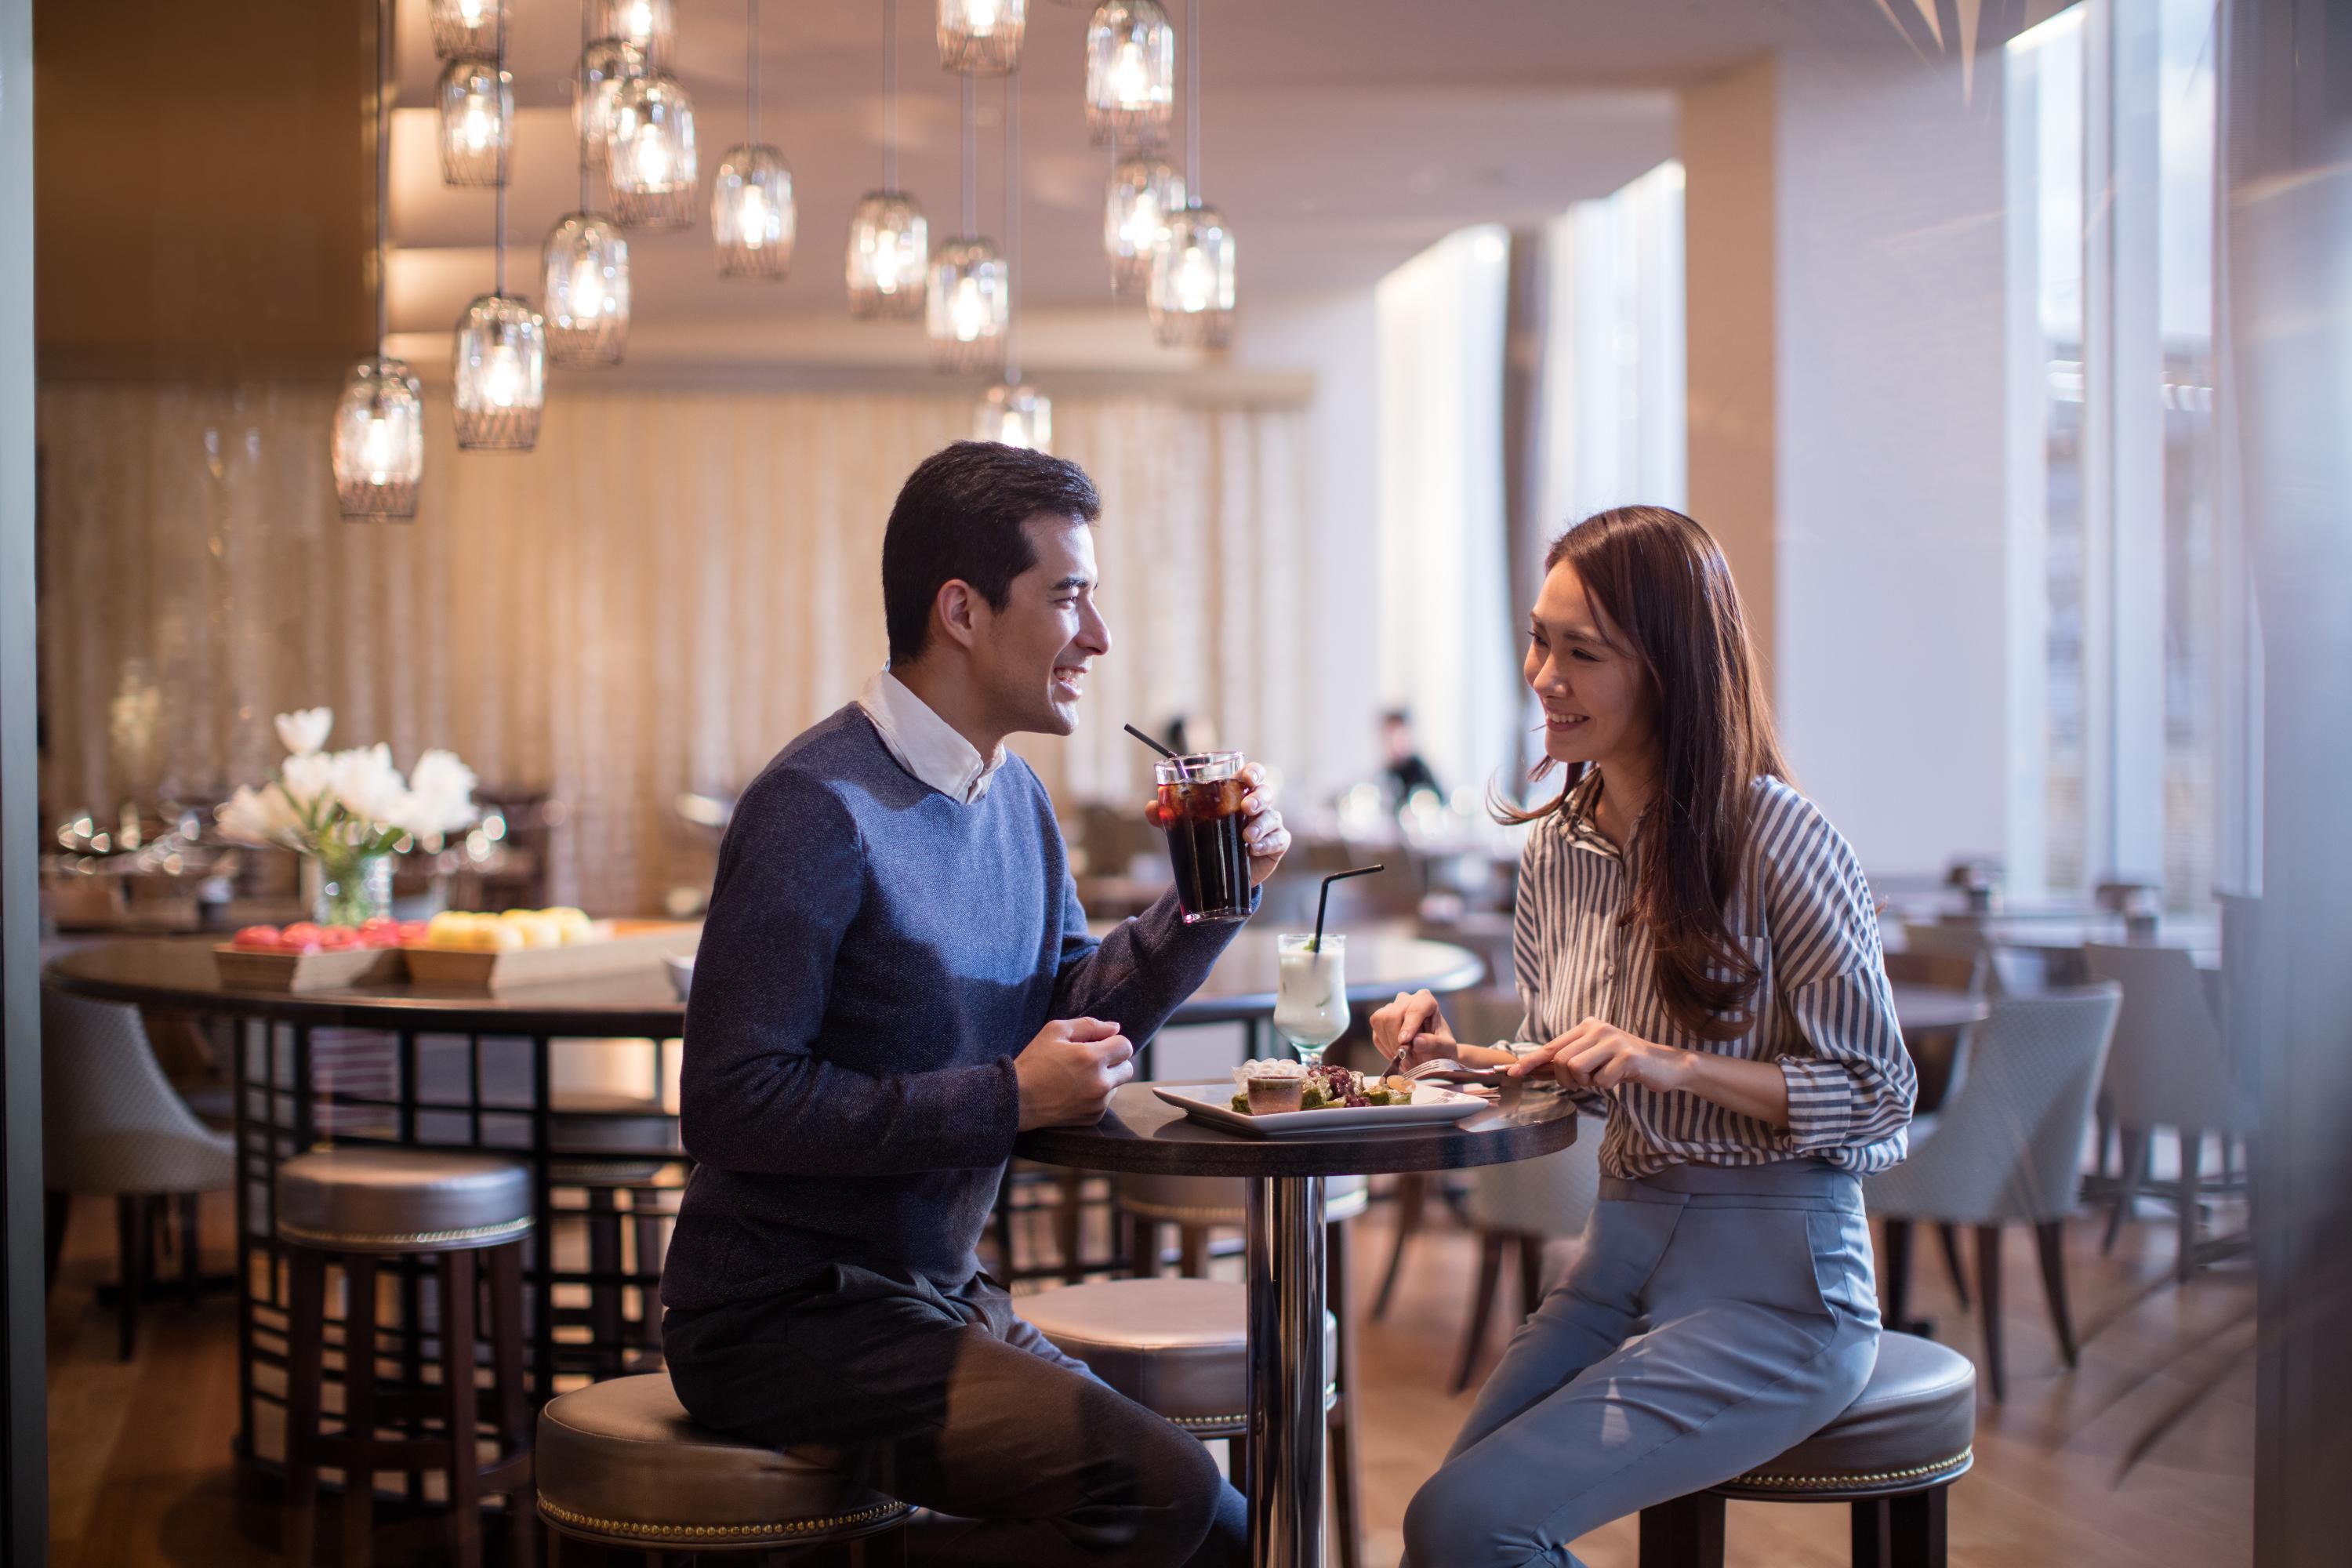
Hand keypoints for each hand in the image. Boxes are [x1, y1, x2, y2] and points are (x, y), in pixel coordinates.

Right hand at [1014, 1017, 1135, 1130]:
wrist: (1017, 1100)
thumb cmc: (1034, 1062)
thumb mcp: (1055, 1031)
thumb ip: (1089, 1025)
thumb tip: (1115, 1028)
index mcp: (1092, 1058)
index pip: (1126, 1046)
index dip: (1114, 1042)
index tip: (1100, 1044)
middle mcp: (1100, 1083)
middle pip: (1128, 1068)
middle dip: (1114, 1061)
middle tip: (1091, 1060)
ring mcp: (1098, 1103)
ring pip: (1117, 1085)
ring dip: (1106, 1078)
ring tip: (1079, 1077)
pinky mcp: (1093, 1117)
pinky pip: (1105, 1101)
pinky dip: (1096, 1095)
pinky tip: (1076, 1091)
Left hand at [1141, 762, 1290, 887]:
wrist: (1220, 872)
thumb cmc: (1208, 837)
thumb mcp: (1187, 825)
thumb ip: (1169, 814)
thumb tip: (1152, 807)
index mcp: (1239, 792)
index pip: (1252, 774)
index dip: (1253, 771)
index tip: (1246, 777)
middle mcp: (1257, 805)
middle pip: (1266, 792)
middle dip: (1259, 797)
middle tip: (1246, 807)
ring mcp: (1269, 824)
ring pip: (1272, 816)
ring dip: (1261, 825)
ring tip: (1247, 837)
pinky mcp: (1276, 845)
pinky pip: (1279, 840)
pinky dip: (1268, 843)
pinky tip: (1253, 849)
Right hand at [1370, 989, 1455, 1066]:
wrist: (1434, 1054)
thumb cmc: (1443, 1048)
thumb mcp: (1447, 1048)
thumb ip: (1435, 1044)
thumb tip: (1416, 1041)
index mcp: (1425, 1000)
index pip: (1414, 1009)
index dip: (1408, 1025)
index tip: (1405, 1042)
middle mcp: (1406, 999)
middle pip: (1392, 1015)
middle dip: (1396, 1040)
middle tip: (1406, 1058)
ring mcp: (1390, 1008)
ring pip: (1380, 1022)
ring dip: (1389, 1045)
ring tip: (1404, 1058)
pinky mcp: (1380, 1021)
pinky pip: (1376, 1035)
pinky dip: (1385, 1049)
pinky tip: (1397, 1055)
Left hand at [1510, 1017, 1687, 1094]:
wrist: (1665, 1066)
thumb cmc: (1625, 1064)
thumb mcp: (1594, 1059)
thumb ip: (1567, 1062)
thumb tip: (1532, 1070)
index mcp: (1587, 1026)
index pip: (1551, 1047)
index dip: (1530, 1062)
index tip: (1512, 1074)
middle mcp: (1598, 1028)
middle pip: (1561, 1061)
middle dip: (1567, 1079)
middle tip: (1586, 1082)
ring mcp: (1613, 1040)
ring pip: (1576, 1068)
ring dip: (1587, 1082)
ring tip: (1604, 1076)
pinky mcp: (1627, 1056)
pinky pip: (1601, 1080)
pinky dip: (1607, 1086)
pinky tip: (1620, 1077)